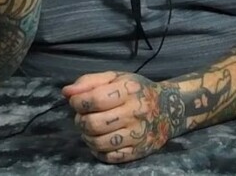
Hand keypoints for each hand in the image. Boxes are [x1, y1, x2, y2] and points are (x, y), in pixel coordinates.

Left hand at [63, 71, 183, 163]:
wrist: (169, 109)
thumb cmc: (137, 91)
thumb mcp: (116, 78)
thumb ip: (89, 82)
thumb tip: (66, 92)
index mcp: (129, 90)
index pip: (94, 99)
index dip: (77, 102)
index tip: (76, 102)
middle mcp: (135, 112)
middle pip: (93, 123)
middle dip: (80, 121)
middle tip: (83, 117)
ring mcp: (138, 134)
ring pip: (99, 142)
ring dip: (87, 137)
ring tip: (90, 129)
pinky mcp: (139, 151)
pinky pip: (110, 157)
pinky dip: (98, 151)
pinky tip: (100, 141)